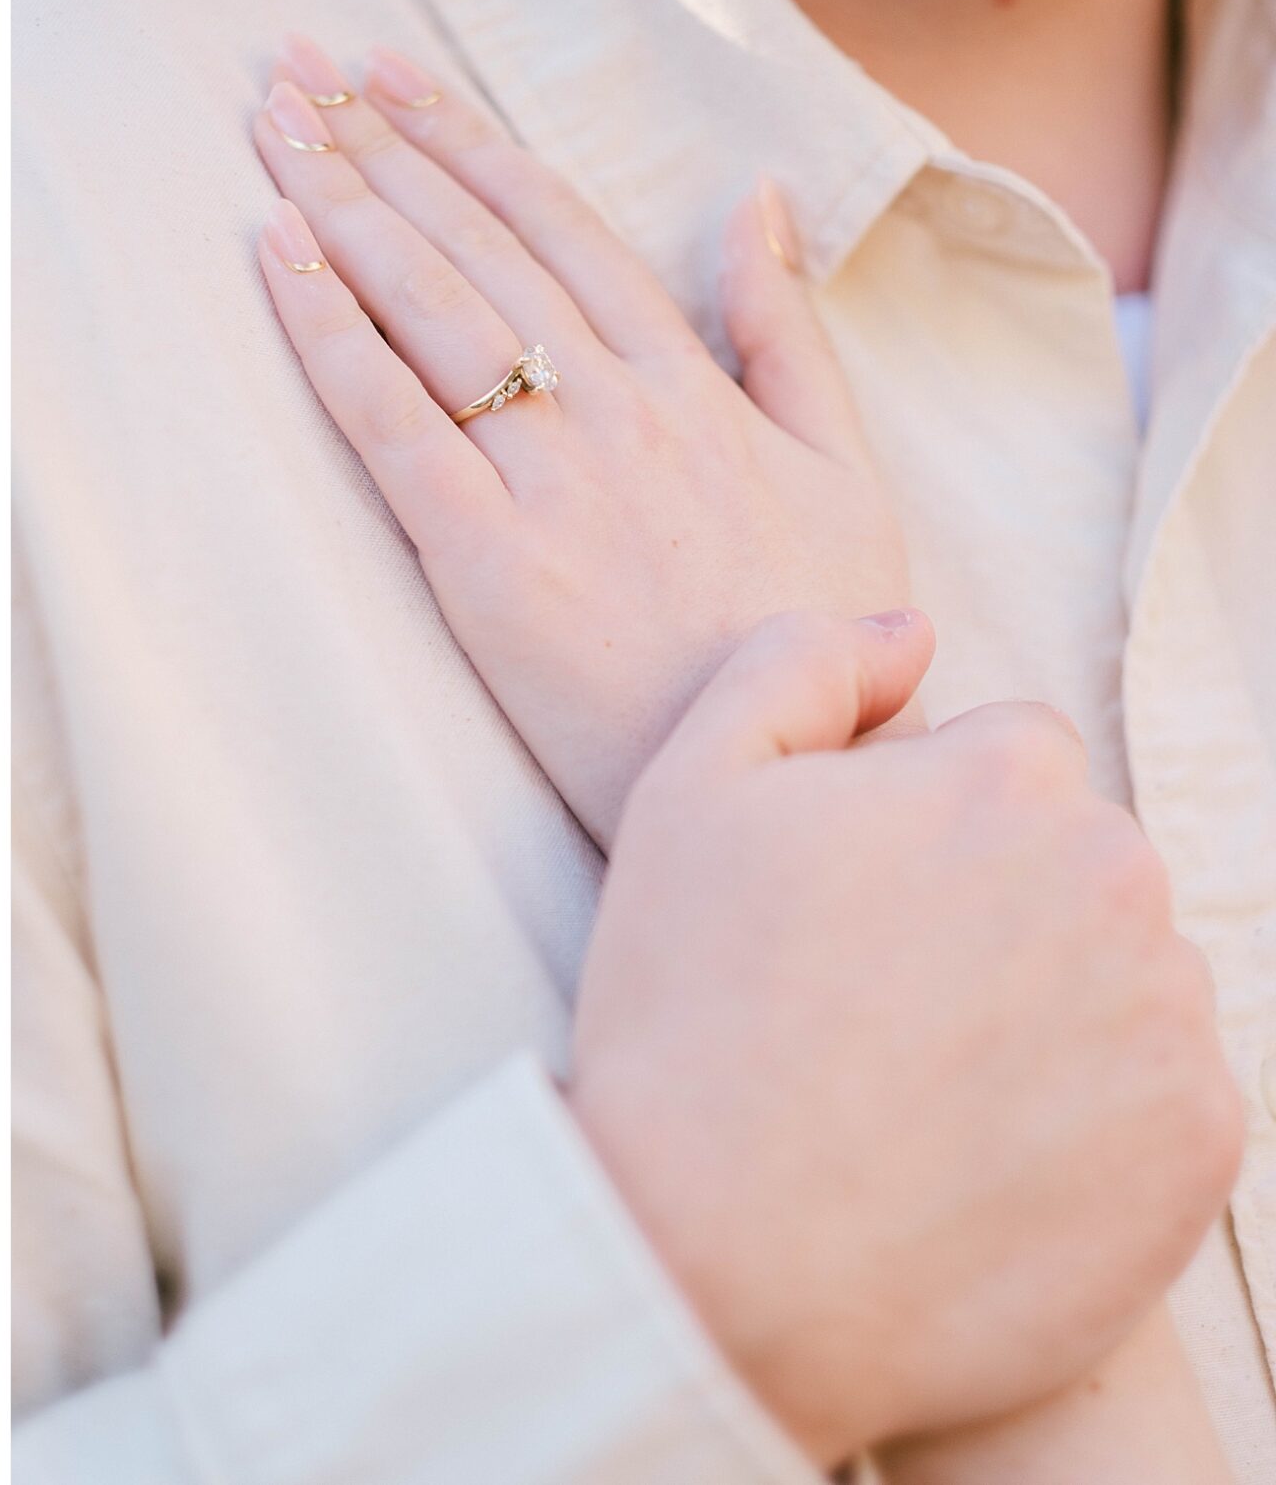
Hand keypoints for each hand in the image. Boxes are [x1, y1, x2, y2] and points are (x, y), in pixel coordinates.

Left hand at [254, 40, 909, 844]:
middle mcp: (618, 411)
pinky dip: (332, 334)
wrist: (795, 776)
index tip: (392, 76)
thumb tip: (761, 196)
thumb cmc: (817, 633)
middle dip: (381, 148)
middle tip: (294, 70)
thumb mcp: (843, 469)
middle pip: (478, 247)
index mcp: (692, 385)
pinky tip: (278, 258)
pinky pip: (395, 424)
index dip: (468, 142)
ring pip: (434, 311)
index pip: (559, 227)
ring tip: (272, 129)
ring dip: (345, 208)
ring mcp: (552, 482)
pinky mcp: (489, 562)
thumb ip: (788, 331)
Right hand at [573, 611, 1240, 1464]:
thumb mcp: (685, 794)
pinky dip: (1088, 1120)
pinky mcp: (1205, 1144)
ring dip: (1049, 1008)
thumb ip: (798, 664)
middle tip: (872, 1003)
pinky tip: (977, 1156)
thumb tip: (914, 629)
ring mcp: (1173, 1015)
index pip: (1011, 757)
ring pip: (1122, 975)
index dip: (918, 826)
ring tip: (917, 1087)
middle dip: (997, 907)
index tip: (848, 910)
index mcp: (1003, 777)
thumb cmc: (686, 1016)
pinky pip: (1160, 1098)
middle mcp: (1119, 875)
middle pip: (1077, 861)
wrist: (723, 1261)